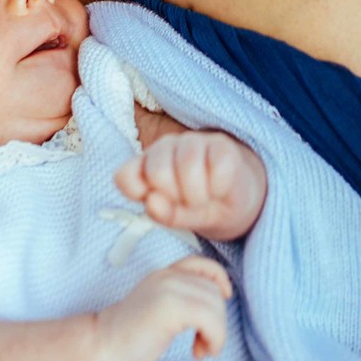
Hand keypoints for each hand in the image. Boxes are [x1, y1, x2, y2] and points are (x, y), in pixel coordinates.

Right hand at [86, 258, 232, 360]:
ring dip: (217, 333)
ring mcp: (169, 289)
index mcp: (164, 275)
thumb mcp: (159, 310)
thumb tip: (215, 304)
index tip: (224, 299)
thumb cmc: (130, 338)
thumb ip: (181, 300)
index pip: (202, 264)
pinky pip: (210, 320)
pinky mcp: (171, 306)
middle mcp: (167, 276)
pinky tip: (199, 351)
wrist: (102, 346)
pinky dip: (214, 339)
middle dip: (217, 320)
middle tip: (203, 344)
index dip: (220, 279)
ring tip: (200, 349)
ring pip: (215, 306)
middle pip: (214, 291)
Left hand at [115, 129, 267, 241]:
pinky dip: (218, 187)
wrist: (235, 199)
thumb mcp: (176, 218)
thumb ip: (161, 213)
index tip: (156, 203)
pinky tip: (220, 189)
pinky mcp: (222, 145)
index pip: (124, 175)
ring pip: (188, 164)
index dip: (138, 193)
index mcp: (145, 166)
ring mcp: (194, 142)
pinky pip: (217, 166)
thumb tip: (152, 201)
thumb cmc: (198, 206)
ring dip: (198, 195)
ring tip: (203, 200)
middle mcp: (165, 148)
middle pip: (158, 171)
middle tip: (185, 204)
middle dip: (174, 197)